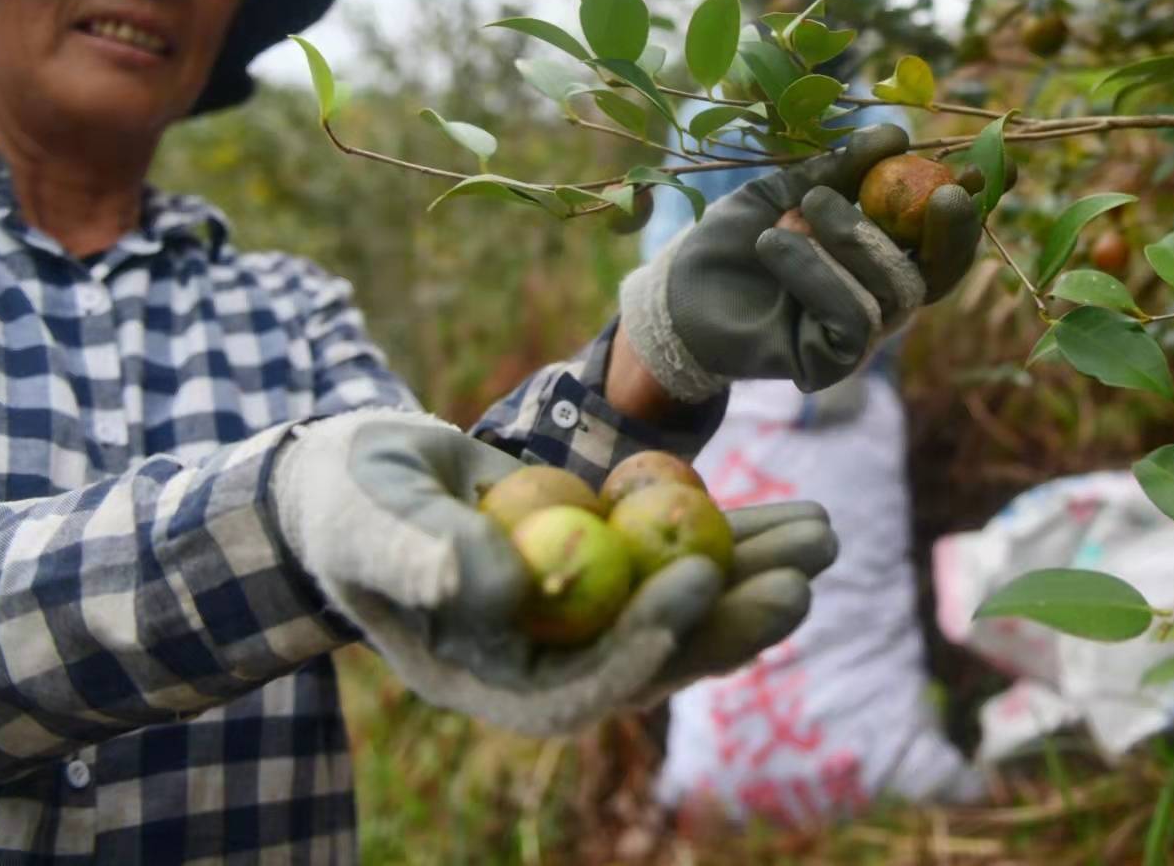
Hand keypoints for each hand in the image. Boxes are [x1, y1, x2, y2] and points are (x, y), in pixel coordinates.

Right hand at [271, 409, 836, 734]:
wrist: (361, 484)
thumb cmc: (349, 502)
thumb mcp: (368, 519)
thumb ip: (420, 552)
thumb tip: (501, 587)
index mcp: (487, 678)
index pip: (575, 689)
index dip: (641, 646)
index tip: (696, 585)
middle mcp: (547, 664)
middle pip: (654, 660)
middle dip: (730, 623)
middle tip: (799, 579)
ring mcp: (583, 621)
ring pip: (682, 614)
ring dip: (754, 578)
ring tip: (824, 534)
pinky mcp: (606, 572)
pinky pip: (677, 563)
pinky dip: (735, 537)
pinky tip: (797, 514)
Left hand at [618, 124, 980, 399]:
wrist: (679, 284)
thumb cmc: (738, 236)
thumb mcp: (788, 188)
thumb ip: (840, 168)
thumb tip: (897, 136)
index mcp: (881, 254)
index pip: (940, 236)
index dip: (969, 207)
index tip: (981, 169)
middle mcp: (881, 297)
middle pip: (941, 273)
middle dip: (949, 231)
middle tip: (943, 192)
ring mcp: (859, 335)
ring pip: (896, 290)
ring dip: (851, 237)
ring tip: (801, 208)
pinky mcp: (829, 363)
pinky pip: (851, 319)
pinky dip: (816, 270)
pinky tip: (775, 242)